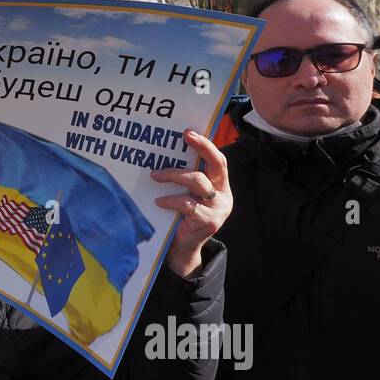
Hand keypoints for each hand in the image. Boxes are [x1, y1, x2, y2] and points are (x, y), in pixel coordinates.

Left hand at [150, 128, 231, 277]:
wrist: (184, 247)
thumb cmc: (182, 216)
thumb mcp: (188, 194)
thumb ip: (186, 179)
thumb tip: (166, 151)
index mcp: (220, 186)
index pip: (218, 160)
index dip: (205, 144)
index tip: (188, 132)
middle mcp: (224, 195)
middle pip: (215, 165)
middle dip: (199, 148)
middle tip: (178, 140)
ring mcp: (218, 209)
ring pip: (197, 181)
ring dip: (173, 175)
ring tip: (155, 175)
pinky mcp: (209, 222)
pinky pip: (187, 204)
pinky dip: (171, 200)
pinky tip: (159, 202)